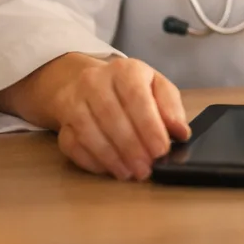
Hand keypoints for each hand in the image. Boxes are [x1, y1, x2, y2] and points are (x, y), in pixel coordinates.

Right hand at [0, 53, 191, 180]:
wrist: (84, 81)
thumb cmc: (128, 88)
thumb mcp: (156, 87)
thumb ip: (171, 108)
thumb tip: (181, 132)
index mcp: (125, 70)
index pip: (136, 97)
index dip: (149, 127)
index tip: (161, 150)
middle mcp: (95, 82)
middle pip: (111, 117)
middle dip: (131, 147)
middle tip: (147, 168)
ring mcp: (74, 101)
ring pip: (89, 132)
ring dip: (112, 157)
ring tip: (130, 173)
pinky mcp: (62, 122)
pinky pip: (72, 145)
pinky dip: (91, 161)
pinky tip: (109, 169)